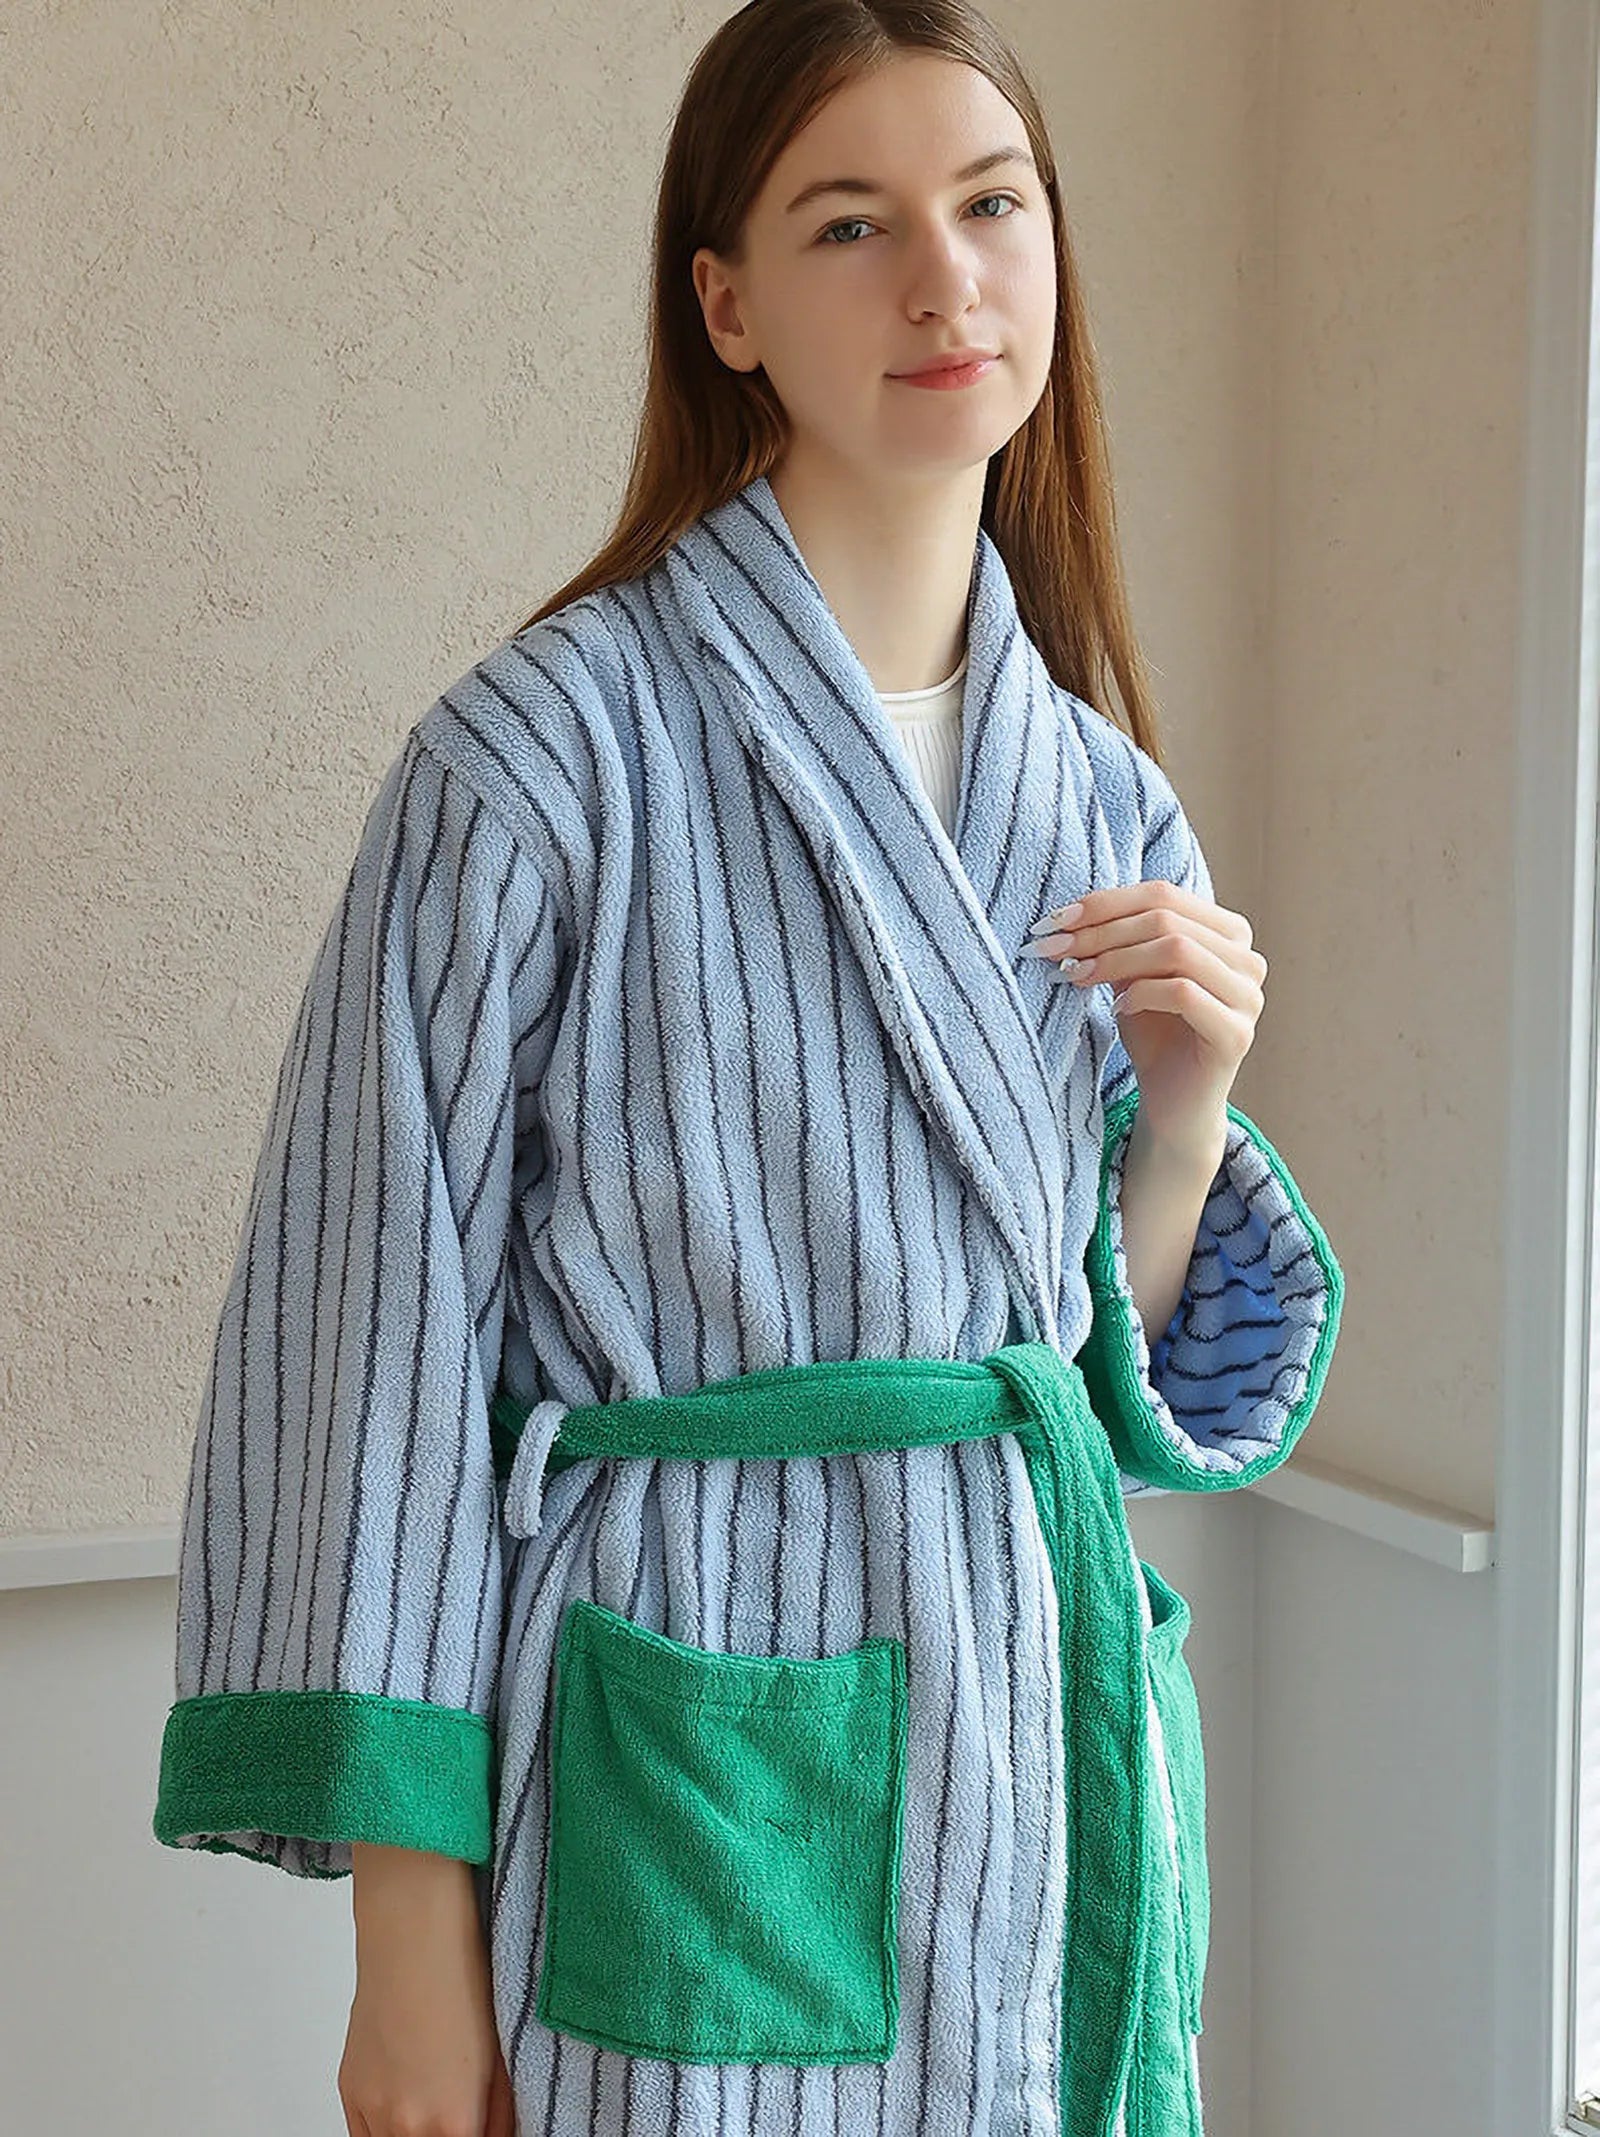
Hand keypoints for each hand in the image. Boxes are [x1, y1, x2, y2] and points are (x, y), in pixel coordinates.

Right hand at [341, 1846, 516, 2136]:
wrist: (413, 1936)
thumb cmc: (463, 1982)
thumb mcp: (500, 2059)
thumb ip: (498, 2117)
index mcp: (454, 2122)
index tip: (481, 2127)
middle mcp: (408, 2127)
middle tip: (461, 2117)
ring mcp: (373, 2111)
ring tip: (435, 2106)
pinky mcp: (350, 2092)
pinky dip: (387, 2132)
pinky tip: (408, 2108)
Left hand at [1025, 880, 1265, 1153]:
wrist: (1172, 1103)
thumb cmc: (1153, 1034)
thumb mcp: (1131, 976)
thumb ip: (1118, 940)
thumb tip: (1069, 914)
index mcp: (1227, 932)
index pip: (1163, 893)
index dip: (1105, 902)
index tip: (1054, 920)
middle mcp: (1247, 958)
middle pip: (1166, 918)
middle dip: (1101, 931)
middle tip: (1054, 949)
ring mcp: (1248, 996)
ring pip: (1176, 950)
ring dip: (1115, 959)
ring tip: (1077, 976)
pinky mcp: (1237, 1033)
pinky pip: (1183, 993)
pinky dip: (1141, 994)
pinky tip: (1118, 1009)